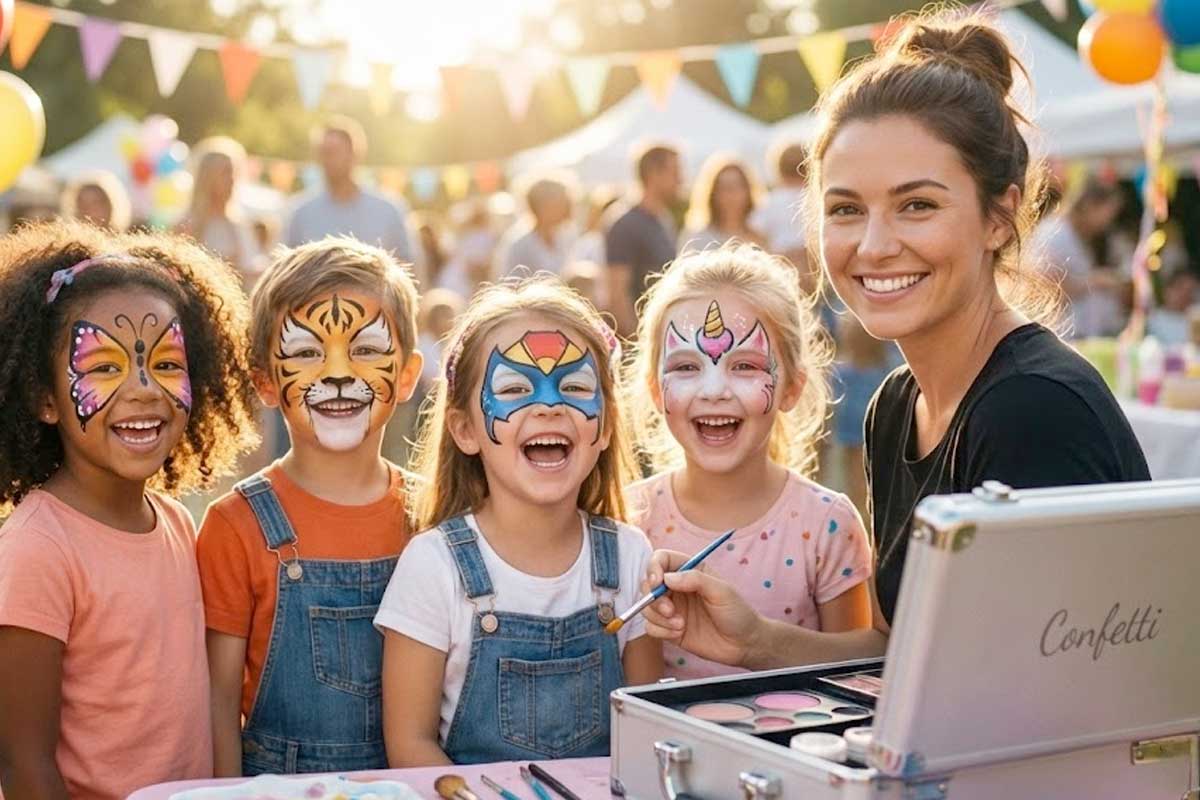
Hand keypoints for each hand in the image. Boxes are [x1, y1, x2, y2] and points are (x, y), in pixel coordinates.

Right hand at [640, 549, 764, 668]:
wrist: (743, 644)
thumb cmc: (737, 612)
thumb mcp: (722, 591)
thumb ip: (695, 579)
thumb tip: (667, 577)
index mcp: (689, 571)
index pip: (661, 559)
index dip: (653, 568)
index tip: (657, 582)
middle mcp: (677, 588)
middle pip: (647, 584)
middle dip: (654, 598)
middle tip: (670, 610)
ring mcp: (672, 608)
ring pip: (646, 607)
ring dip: (658, 617)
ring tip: (680, 625)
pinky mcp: (668, 628)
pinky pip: (650, 627)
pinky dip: (660, 630)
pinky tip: (678, 633)